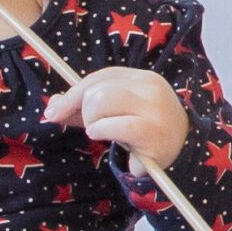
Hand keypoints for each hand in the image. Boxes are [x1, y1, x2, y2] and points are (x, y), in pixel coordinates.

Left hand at [43, 68, 187, 169]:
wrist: (179, 154)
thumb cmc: (142, 132)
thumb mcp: (115, 114)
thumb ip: (84, 107)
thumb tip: (52, 106)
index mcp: (143, 78)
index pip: (100, 77)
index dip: (73, 94)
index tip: (54, 112)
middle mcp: (151, 87)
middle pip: (97, 90)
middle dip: (85, 112)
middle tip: (96, 128)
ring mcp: (154, 108)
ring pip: (101, 102)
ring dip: (93, 122)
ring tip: (104, 133)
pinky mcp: (152, 131)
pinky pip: (112, 125)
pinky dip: (101, 131)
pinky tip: (109, 138)